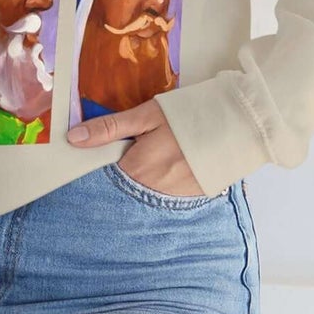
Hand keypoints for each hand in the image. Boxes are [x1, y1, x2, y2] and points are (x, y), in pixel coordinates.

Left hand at [67, 97, 205, 196]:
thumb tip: (73, 138)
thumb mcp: (147, 115)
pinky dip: (162, 185)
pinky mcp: (193, 199)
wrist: (240, 125)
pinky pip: (166, 197)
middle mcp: (153, 192)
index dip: (98, 168)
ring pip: (145, 194)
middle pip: (124, 188)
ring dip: (142, 182)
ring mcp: (174, 199)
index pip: (103, 179)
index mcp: (138, 170)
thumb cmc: (189, 115)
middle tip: (131, 154)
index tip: (96, 158)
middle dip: (120, 175)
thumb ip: (110, 128)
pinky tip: (170, 168)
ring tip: (154, 159)